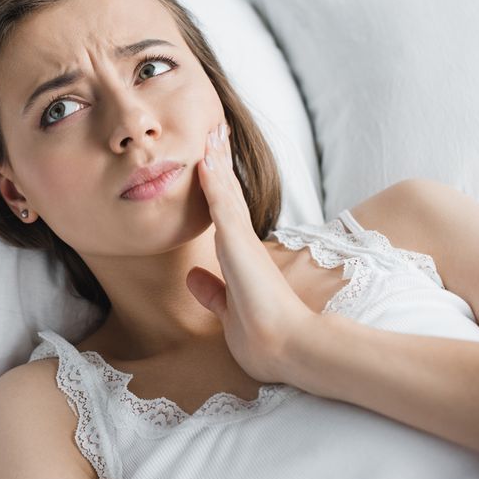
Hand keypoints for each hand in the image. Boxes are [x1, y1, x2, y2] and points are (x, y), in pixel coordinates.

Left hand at [185, 122, 316, 383]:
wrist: (284, 347)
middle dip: (220, 162)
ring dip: (217, 161)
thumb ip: (212, 291)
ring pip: (226, 192)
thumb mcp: (227, 309)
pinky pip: (221, 204)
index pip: (227, 214)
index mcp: (240, 258)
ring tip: (211, 131)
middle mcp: (242, 244)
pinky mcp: (238, 243)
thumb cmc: (261, 336)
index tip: (213, 162)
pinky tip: (205, 157)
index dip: (220, 187)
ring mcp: (242, 241)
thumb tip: (194, 278)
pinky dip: (213, 180)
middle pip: (228, 194)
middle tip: (216, 132)